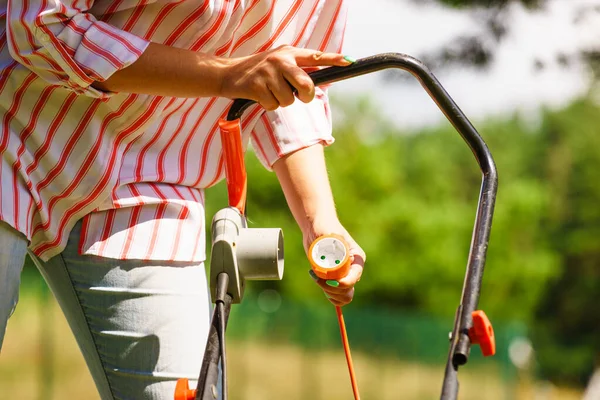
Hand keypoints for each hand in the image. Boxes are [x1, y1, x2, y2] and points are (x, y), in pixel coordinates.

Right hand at [219, 45, 351, 110]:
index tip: (349, 62)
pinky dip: (268, 105)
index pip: (316, 56)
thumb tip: (320, 79)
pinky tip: (260, 95)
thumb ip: (298, 68)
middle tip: (298, 96)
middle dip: (305, 96)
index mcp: (289, 53)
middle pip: (306, 85)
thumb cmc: (260, 72)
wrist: (229, 74)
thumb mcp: (279, 63)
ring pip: (288, 100)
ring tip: (270, 92)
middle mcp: (280, 60)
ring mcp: (268, 72)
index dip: (334, 59)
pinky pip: (273, 105)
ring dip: (281, 101)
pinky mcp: (256, 85)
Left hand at [304, 218, 364, 306]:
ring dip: (330, 293)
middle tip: (318, 278)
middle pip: (348, 290)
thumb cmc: (324, 227)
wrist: (316, 228)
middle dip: (333, 289)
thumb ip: (332, 246)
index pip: (354, 277)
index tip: (328, 280)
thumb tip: (334, 263)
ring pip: (344, 296)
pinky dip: (328, 294)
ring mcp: (344, 275)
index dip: (343, 283)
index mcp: (357, 258)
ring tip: (317, 279)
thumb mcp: (329, 234)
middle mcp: (353, 269)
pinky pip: (337, 296)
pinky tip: (317, 280)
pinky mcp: (335, 279)